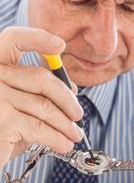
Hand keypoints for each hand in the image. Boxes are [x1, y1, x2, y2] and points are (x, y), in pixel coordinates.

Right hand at [0, 27, 82, 166]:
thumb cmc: (3, 128)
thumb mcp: (20, 106)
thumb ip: (40, 92)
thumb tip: (70, 87)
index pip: (13, 40)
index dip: (37, 38)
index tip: (59, 45)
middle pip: (41, 78)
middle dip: (67, 99)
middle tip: (78, 114)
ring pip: (45, 106)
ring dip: (66, 124)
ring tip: (75, 134)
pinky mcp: (3, 121)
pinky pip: (40, 127)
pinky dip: (57, 137)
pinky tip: (64, 144)